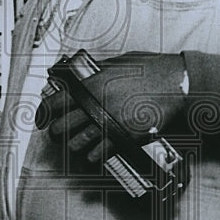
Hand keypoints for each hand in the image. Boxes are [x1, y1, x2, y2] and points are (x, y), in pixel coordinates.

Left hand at [37, 52, 186, 164]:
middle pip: (60, 127)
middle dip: (56, 133)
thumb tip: (80, 75)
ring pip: (76, 143)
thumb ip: (96, 71)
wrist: (176, 82)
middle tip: (59, 134)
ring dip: (74, 146)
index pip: (54, 102)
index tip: (43, 118)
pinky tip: (93, 154)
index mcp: (91, 84)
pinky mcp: (125, 136)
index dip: (44, 113)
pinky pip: (99, 152)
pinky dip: (93, 156)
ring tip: (76, 144)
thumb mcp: (118, 62)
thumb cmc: (150, 68)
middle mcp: (96, 104)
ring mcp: (109, 122)